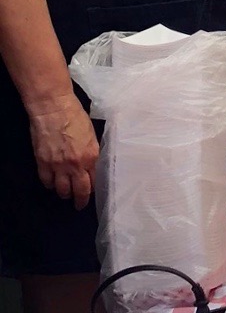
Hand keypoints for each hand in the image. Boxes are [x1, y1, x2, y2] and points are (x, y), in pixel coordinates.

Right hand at [27, 94, 98, 208]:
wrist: (53, 108)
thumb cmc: (75, 115)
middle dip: (80, 200)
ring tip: (65, 194)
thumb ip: (92, 152)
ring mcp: (58, 166)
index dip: (94, 190)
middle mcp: (76, 165)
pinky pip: (46, 181)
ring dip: (64, 194)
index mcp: (92, 156)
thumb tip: (93, 164)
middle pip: (80, 191)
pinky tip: (52, 183)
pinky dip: (50, 184)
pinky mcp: (43, 163)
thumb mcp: (92, 134)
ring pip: (62, 190)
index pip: (95, 182)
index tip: (92, 193)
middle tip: (79, 204)